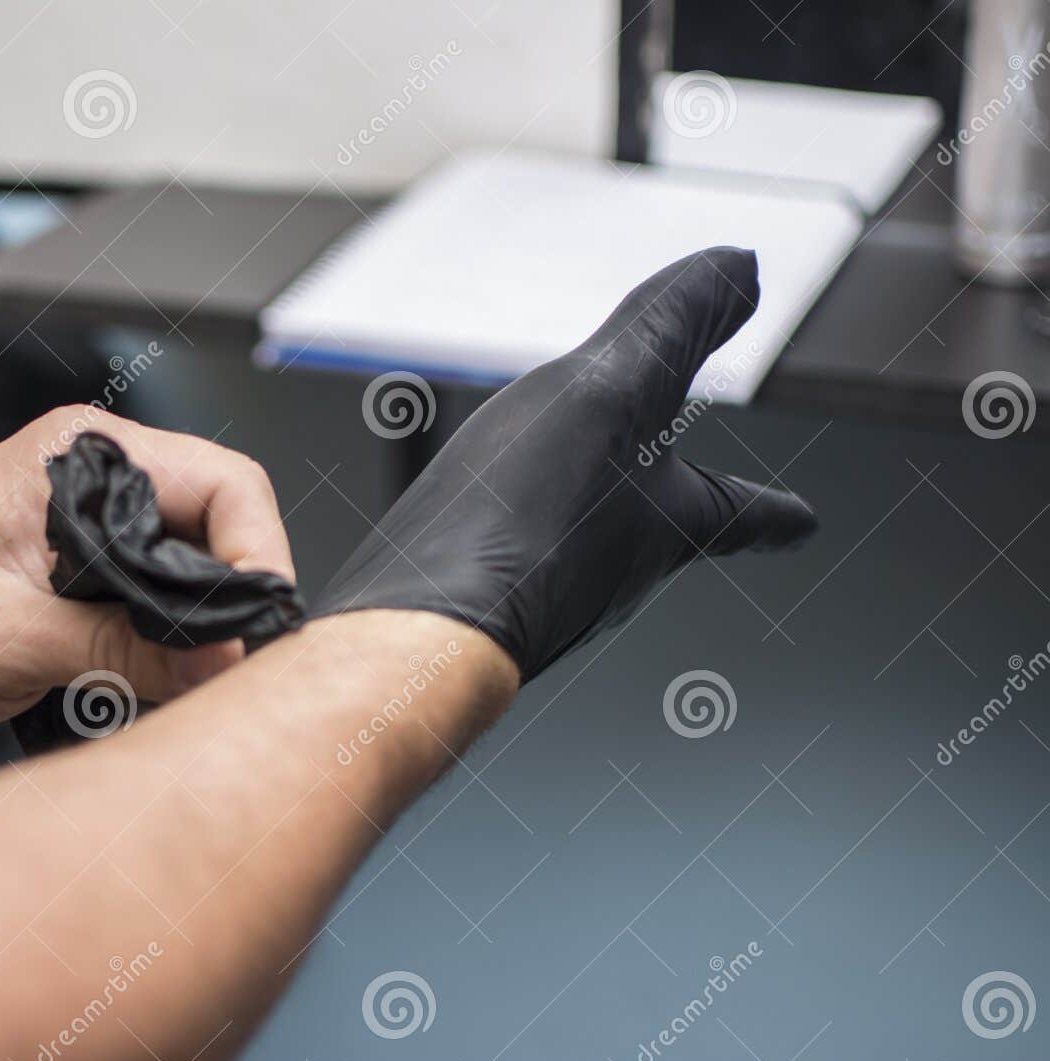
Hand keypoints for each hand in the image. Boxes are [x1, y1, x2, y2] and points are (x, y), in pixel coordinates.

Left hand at [0, 407, 294, 736]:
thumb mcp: (5, 638)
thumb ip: (117, 645)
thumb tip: (216, 657)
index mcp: (79, 456)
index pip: (222, 483)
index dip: (259, 551)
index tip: (262, 622)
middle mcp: (98, 472)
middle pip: (224, 519)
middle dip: (241, 591)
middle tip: (240, 661)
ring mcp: (98, 514)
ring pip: (203, 558)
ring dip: (211, 616)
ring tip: (207, 672)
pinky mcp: (94, 559)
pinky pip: (168, 586)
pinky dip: (180, 630)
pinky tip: (172, 669)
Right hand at [313, 247, 817, 680]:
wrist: (422, 625)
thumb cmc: (523, 520)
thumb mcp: (613, 391)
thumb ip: (673, 328)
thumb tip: (742, 265)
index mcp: (666, 525)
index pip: (743, 512)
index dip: (779, 510)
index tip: (808, 521)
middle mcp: (613, 571)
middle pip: (657, 534)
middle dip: (672, 509)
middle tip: (684, 498)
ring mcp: (544, 592)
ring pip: (579, 548)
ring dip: (584, 517)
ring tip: (563, 493)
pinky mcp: (479, 602)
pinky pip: (507, 558)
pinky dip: (508, 534)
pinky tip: (473, 525)